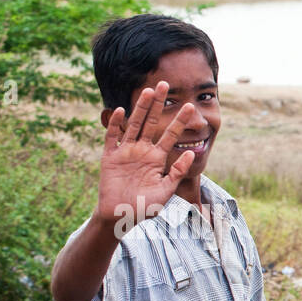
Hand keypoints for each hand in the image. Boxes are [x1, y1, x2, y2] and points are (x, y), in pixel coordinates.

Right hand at [95, 81, 198, 224]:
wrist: (120, 216)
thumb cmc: (144, 208)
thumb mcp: (165, 191)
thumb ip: (177, 172)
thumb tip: (191, 154)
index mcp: (157, 158)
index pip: (170, 135)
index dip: (179, 121)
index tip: (190, 106)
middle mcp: (142, 151)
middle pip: (151, 122)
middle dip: (158, 104)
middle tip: (165, 84)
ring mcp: (125, 151)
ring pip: (134, 124)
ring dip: (140, 108)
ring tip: (149, 91)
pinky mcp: (110, 156)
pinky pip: (112, 137)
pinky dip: (115, 125)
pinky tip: (121, 111)